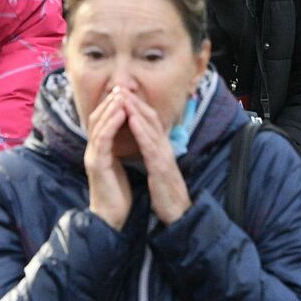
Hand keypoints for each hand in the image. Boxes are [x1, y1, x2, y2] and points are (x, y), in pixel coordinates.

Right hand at [84, 87, 132, 229]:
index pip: (99, 122)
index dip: (108, 107)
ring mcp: (92, 157)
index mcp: (97, 151)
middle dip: (108, 102)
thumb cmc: (116, 194)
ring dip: (110, 109)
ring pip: (98, 126)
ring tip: (121, 95)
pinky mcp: (97, 164)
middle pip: (95, 119)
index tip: (120, 93)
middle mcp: (92, 151)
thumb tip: (122, 137)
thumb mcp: (116, 167)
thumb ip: (116, 151)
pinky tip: (121, 113)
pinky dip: (111, 124)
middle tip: (120, 87)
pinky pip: (103, 139)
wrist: (111, 218)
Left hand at [124, 93, 191, 224]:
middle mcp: (165, 148)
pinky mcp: (161, 167)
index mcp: (162, 148)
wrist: (178, 213)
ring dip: (137, 110)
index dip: (137, 106)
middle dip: (136, 101)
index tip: (123, 94)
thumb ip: (152, 153)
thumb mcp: (158, 169)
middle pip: (151, 118)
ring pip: (151, 127)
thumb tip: (143, 142)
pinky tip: (132, 120)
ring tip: (124, 96)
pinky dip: (141, 130)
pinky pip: (150, 145)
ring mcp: (164, 156)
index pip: (150, 121)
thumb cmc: (166, 192)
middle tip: (121, 87)